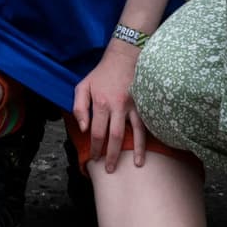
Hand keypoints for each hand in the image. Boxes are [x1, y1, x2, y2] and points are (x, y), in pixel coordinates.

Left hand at [71, 47, 149, 169]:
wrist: (123, 57)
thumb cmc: (101, 74)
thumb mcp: (83, 86)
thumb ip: (79, 107)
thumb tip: (83, 128)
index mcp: (101, 103)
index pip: (97, 132)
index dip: (95, 148)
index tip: (94, 158)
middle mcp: (117, 106)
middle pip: (114, 136)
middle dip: (112, 155)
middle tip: (109, 169)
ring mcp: (132, 106)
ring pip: (133, 133)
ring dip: (133, 151)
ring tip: (134, 166)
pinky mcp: (142, 105)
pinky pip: (145, 125)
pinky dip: (146, 140)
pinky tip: (147, 153)